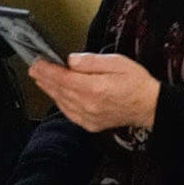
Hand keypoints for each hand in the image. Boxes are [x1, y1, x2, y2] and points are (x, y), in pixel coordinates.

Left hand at [30, 53, 160, 132]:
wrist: (150, 106)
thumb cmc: (136, 82)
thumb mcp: (117, 62)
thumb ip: (91, 62)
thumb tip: (70, 60)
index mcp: (93, 88)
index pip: (62, 78)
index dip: (46, 70)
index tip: (36, 63)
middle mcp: (87, 104)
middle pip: (58, 90)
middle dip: (44, 78)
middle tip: (34, 69)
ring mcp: (87, 117)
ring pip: (61, 102)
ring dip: (50, 90)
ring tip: (41, 80)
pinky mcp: (90, 124)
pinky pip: (69, 113)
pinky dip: (60, 103)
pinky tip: (56, 95)